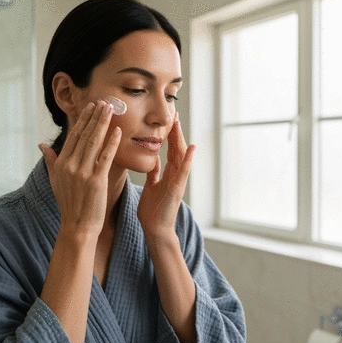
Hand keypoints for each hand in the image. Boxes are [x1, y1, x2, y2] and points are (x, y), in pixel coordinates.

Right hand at [38, 101, 121, 239]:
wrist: (78, 226)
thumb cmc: (69, 203)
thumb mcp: (55, 181)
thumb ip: (50, 161)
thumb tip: (42, 145)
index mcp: (61, 163)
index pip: (73, 136)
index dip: (83, 120)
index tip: (91, 107)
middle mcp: (70, 165)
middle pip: (84, 135)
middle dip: (95, 116)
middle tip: (104, 102)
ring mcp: (83, 173)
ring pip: (94, 142)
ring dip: (103, 124)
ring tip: (111, 109)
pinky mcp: (96, 181)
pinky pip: (105, 157)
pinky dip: (112, 143)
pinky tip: (118, 131)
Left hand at [137, 114, 194, 241]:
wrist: (154, 229)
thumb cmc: (152, 211)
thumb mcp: (151, 187)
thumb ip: (154, 174)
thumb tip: (154, 162)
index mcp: (167, 174)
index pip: (169, 149)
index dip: (168, 134)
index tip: (167, 119)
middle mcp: (174, 175)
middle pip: (175, 148)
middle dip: (174, 131)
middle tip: (173, 113)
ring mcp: (177, 181)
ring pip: (180, 156)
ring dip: (180, 139)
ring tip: (179, 123)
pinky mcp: (177, 189)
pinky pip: (183, 171)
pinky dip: (188, 159)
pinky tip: (191, 147)